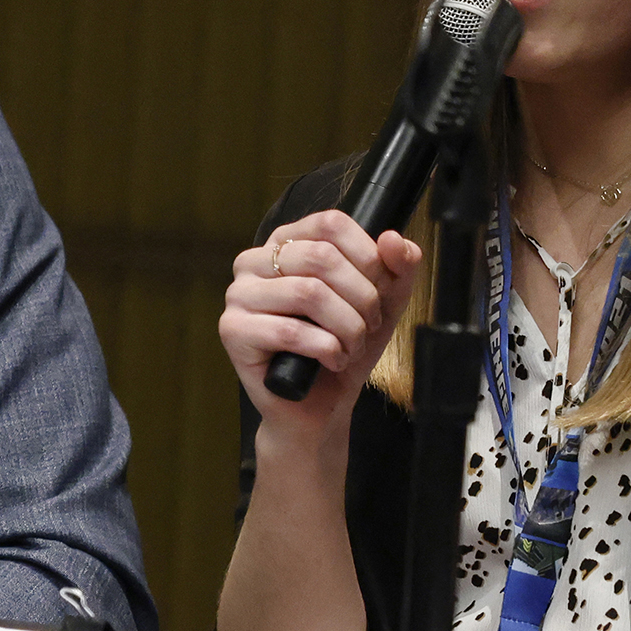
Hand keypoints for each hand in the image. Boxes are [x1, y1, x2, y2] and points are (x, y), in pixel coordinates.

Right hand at [219, 211, 421, 441]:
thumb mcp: (384, 303)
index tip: (380, 290)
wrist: (319, 406)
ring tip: (351, 347)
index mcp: (286, 242)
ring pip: (308, 293)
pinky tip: (333, 360)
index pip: (330, 223)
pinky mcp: (233, 331)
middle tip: (368, 325)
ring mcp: (238, 295)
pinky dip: (326, 349)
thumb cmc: (344, 348)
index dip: (367, 256)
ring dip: (347, 327)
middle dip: (361, 297)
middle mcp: (254, 261)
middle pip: (321, 257)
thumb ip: (398, 267)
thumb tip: (394, 239)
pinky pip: (290, 331)